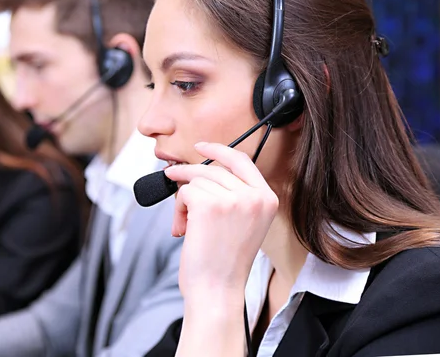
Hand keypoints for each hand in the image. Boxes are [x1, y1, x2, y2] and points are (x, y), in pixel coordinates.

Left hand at [164, 142, 278, 304]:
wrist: (216, 291)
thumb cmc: (223, 263)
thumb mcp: (242, 223)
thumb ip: (233, 194)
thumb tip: (200, 169)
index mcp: (267, 199)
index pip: (242, 161)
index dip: (219, 150)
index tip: (201, 147)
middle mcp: (254, 197)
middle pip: (212, 168)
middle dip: (188, 177)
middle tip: (172, 180)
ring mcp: (233, 199)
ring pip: (196, 180)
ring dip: (184, 201)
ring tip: (187, 225)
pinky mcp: (209, 205)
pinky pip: (184, 192)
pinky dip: (178, 209)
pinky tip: (183, 228)